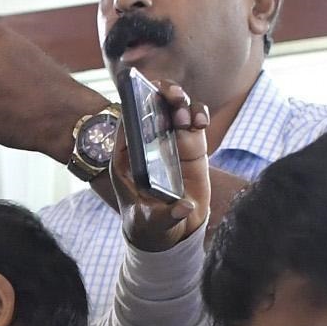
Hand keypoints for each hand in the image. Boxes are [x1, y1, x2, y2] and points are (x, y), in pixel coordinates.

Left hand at [108, 77, 210, 252]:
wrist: (172, 232)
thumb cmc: (151, 225)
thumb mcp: (153, 223)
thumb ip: (166, 216)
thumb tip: (184, 208)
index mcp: (127, 157)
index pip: (125, 122)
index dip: (132, 103)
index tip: (142, 94)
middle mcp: (148, 143)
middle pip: (151, 105)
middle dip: (160, 93)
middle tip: (172, 96)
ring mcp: (170, 141)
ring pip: (174, 107)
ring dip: (181, 102)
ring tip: (186, 117)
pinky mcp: (191, 145)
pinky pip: (194, 119)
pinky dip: (199, 114)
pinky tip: (201, 123)